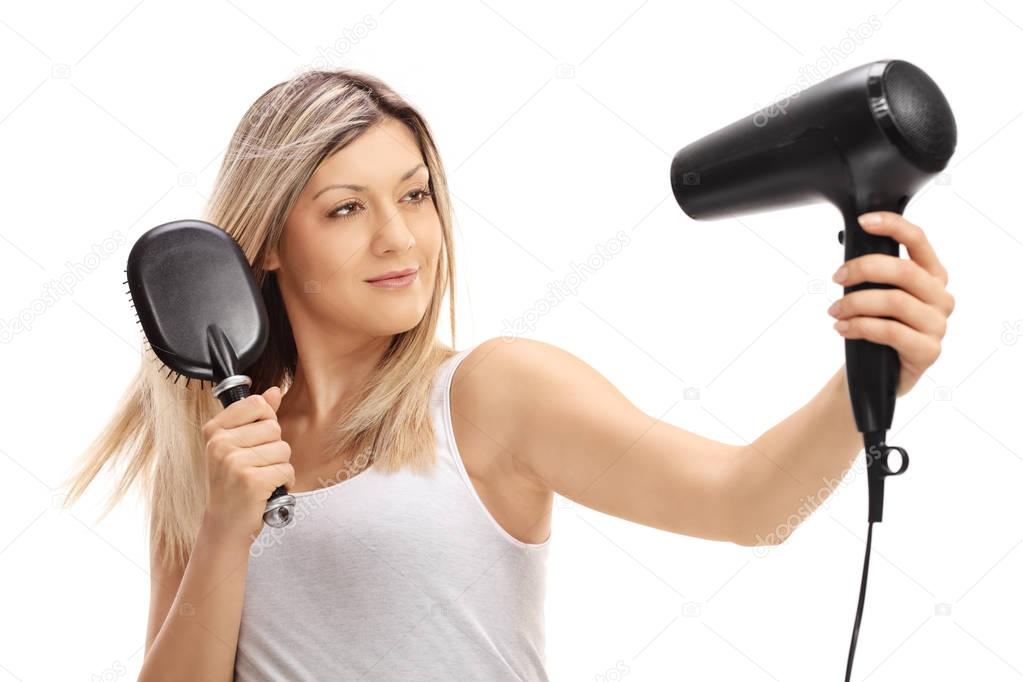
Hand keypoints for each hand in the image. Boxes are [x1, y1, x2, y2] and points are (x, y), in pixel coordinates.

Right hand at [200, 386, 294, 545]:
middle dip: (274, 448)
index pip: (256, 404)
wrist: (224, 525)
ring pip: (283, 449)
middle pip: (274, 428)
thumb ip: (255, 417)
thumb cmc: (232, 484)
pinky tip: (268, 490)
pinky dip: (285, 482)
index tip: (255, 439)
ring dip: (280, 466)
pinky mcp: (252, 481)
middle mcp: (220, 445)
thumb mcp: (236, 447)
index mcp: (214, 431)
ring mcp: (234, 463)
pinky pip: (287, 469)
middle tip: (256, 466)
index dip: (266, 420)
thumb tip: (273, 391)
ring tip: (261, 478)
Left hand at [828, 211, 954, 397]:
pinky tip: (842, 329)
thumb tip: (850, 245)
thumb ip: (874, 272)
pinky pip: (891, 331)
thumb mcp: (875, 294)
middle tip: (838, 277)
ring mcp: (938, 325)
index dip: (893, 225)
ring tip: (835, 311)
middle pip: (903, 270)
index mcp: (931, 275)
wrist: (874, 374)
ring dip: (855, 303)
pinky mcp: (928, 351)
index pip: (918, 241)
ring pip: (894, 301)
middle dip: (864, 269)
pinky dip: (860, 327)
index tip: (863, 221)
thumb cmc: (875, 327)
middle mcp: (941, 297)